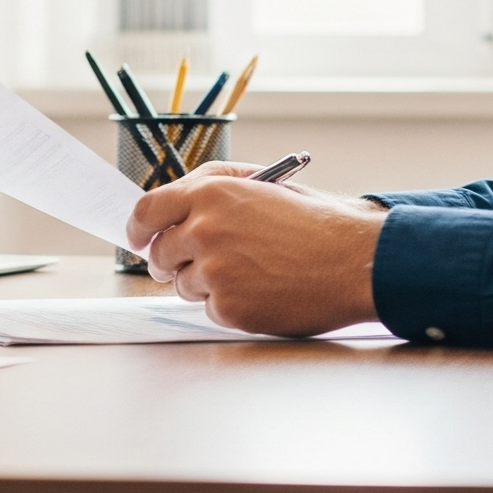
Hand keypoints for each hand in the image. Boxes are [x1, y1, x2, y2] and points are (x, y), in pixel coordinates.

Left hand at [124, 162, 384, 336]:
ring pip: (182, 284)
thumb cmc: (316, 222)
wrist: (355, 260)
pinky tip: (263, 291)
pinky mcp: (228, 307)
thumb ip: (213, 187)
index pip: (146, 211)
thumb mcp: (264, 183)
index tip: (139, 239)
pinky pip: (209, 309)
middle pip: (158, 253)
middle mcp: (204, 229)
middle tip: (203, 263)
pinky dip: (230, 305)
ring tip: (252, 272)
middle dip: (174, 260)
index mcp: (210, 193)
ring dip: (207, 283)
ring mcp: (214, 271)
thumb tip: (172, 203)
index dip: (138, 229)